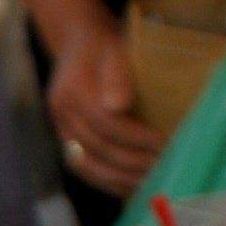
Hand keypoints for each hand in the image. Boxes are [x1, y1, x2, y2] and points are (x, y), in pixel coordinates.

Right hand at [45, 12, 161, 197]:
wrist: (77, 40)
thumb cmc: (104, 42)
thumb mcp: (114, 47)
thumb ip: (116, 74)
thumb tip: (119, 105)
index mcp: (72, 91)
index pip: (106, 124)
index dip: (136, 138)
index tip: (164, 144)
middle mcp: (62, 114)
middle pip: (98, 149)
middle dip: (133, 162)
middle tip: (165, 166)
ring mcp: (60, 129)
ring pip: (88, 166)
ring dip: (121, 178)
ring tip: (150, 181)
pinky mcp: (65, 139)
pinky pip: (83, 168)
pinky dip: (107, 181)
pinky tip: (129, 186)